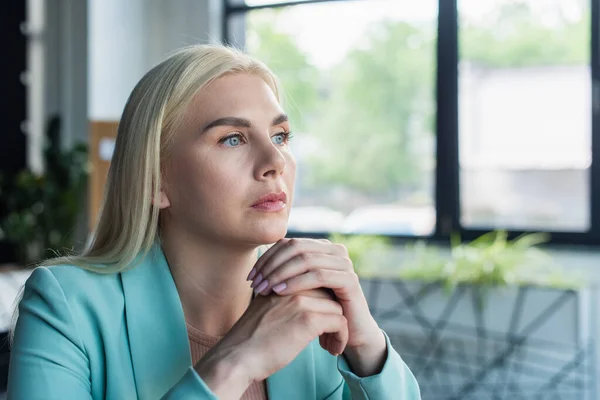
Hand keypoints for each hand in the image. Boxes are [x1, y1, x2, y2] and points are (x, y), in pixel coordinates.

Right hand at [194, 288, 347, 398]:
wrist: (236, 356)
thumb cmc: (250, 338)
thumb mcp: (266, 307)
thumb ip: (285, 299)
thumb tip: (307, 304)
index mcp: (283, 279)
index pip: (317, 283)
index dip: (323, 303)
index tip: (321, 323)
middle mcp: (293, 285)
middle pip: (329, 293)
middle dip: (333, 313)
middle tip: (328, 335)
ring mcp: (301, 300)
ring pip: (337, 308)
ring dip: (338, 329)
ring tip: (328, 345)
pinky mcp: (308, 319)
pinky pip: (340, 323)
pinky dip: (341, 338)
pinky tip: (332, 351)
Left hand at [248, 238, 386, 375]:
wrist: (346, 334)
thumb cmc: (317, 312)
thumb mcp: (297, 290)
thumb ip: (283, 274)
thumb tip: (255, 266)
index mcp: (321, 248)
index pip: (287, 243)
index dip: (266, 257)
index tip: (250, 277)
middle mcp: (334, 251)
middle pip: (295, 247)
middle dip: (271, 265)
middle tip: (255, 284)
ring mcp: (344, 263)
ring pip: (306, 259)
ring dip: (280, 273)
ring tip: (265, 289)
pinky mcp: (350, 280)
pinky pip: (319, 276)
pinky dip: (297, 282)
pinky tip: (280, 292)